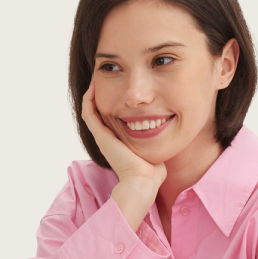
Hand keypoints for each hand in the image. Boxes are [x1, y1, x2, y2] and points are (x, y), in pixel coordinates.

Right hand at [81, 79, 167, 196]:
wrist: (143, 181)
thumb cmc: (153, 171)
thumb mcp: (156, 148)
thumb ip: (159, 138)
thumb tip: (168, 129)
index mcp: (120, 140)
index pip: (113, 116)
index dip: (114, 101)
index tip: (121, 87)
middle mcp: (109, 137)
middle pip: (100, 110)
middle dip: (103, 93)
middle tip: (107, 77)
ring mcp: (103, 136)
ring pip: (91, 110)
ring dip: (92, 93)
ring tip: (97, 77)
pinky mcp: (101, 136)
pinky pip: (89, 113)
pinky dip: (89, 99)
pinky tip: (93, 85)